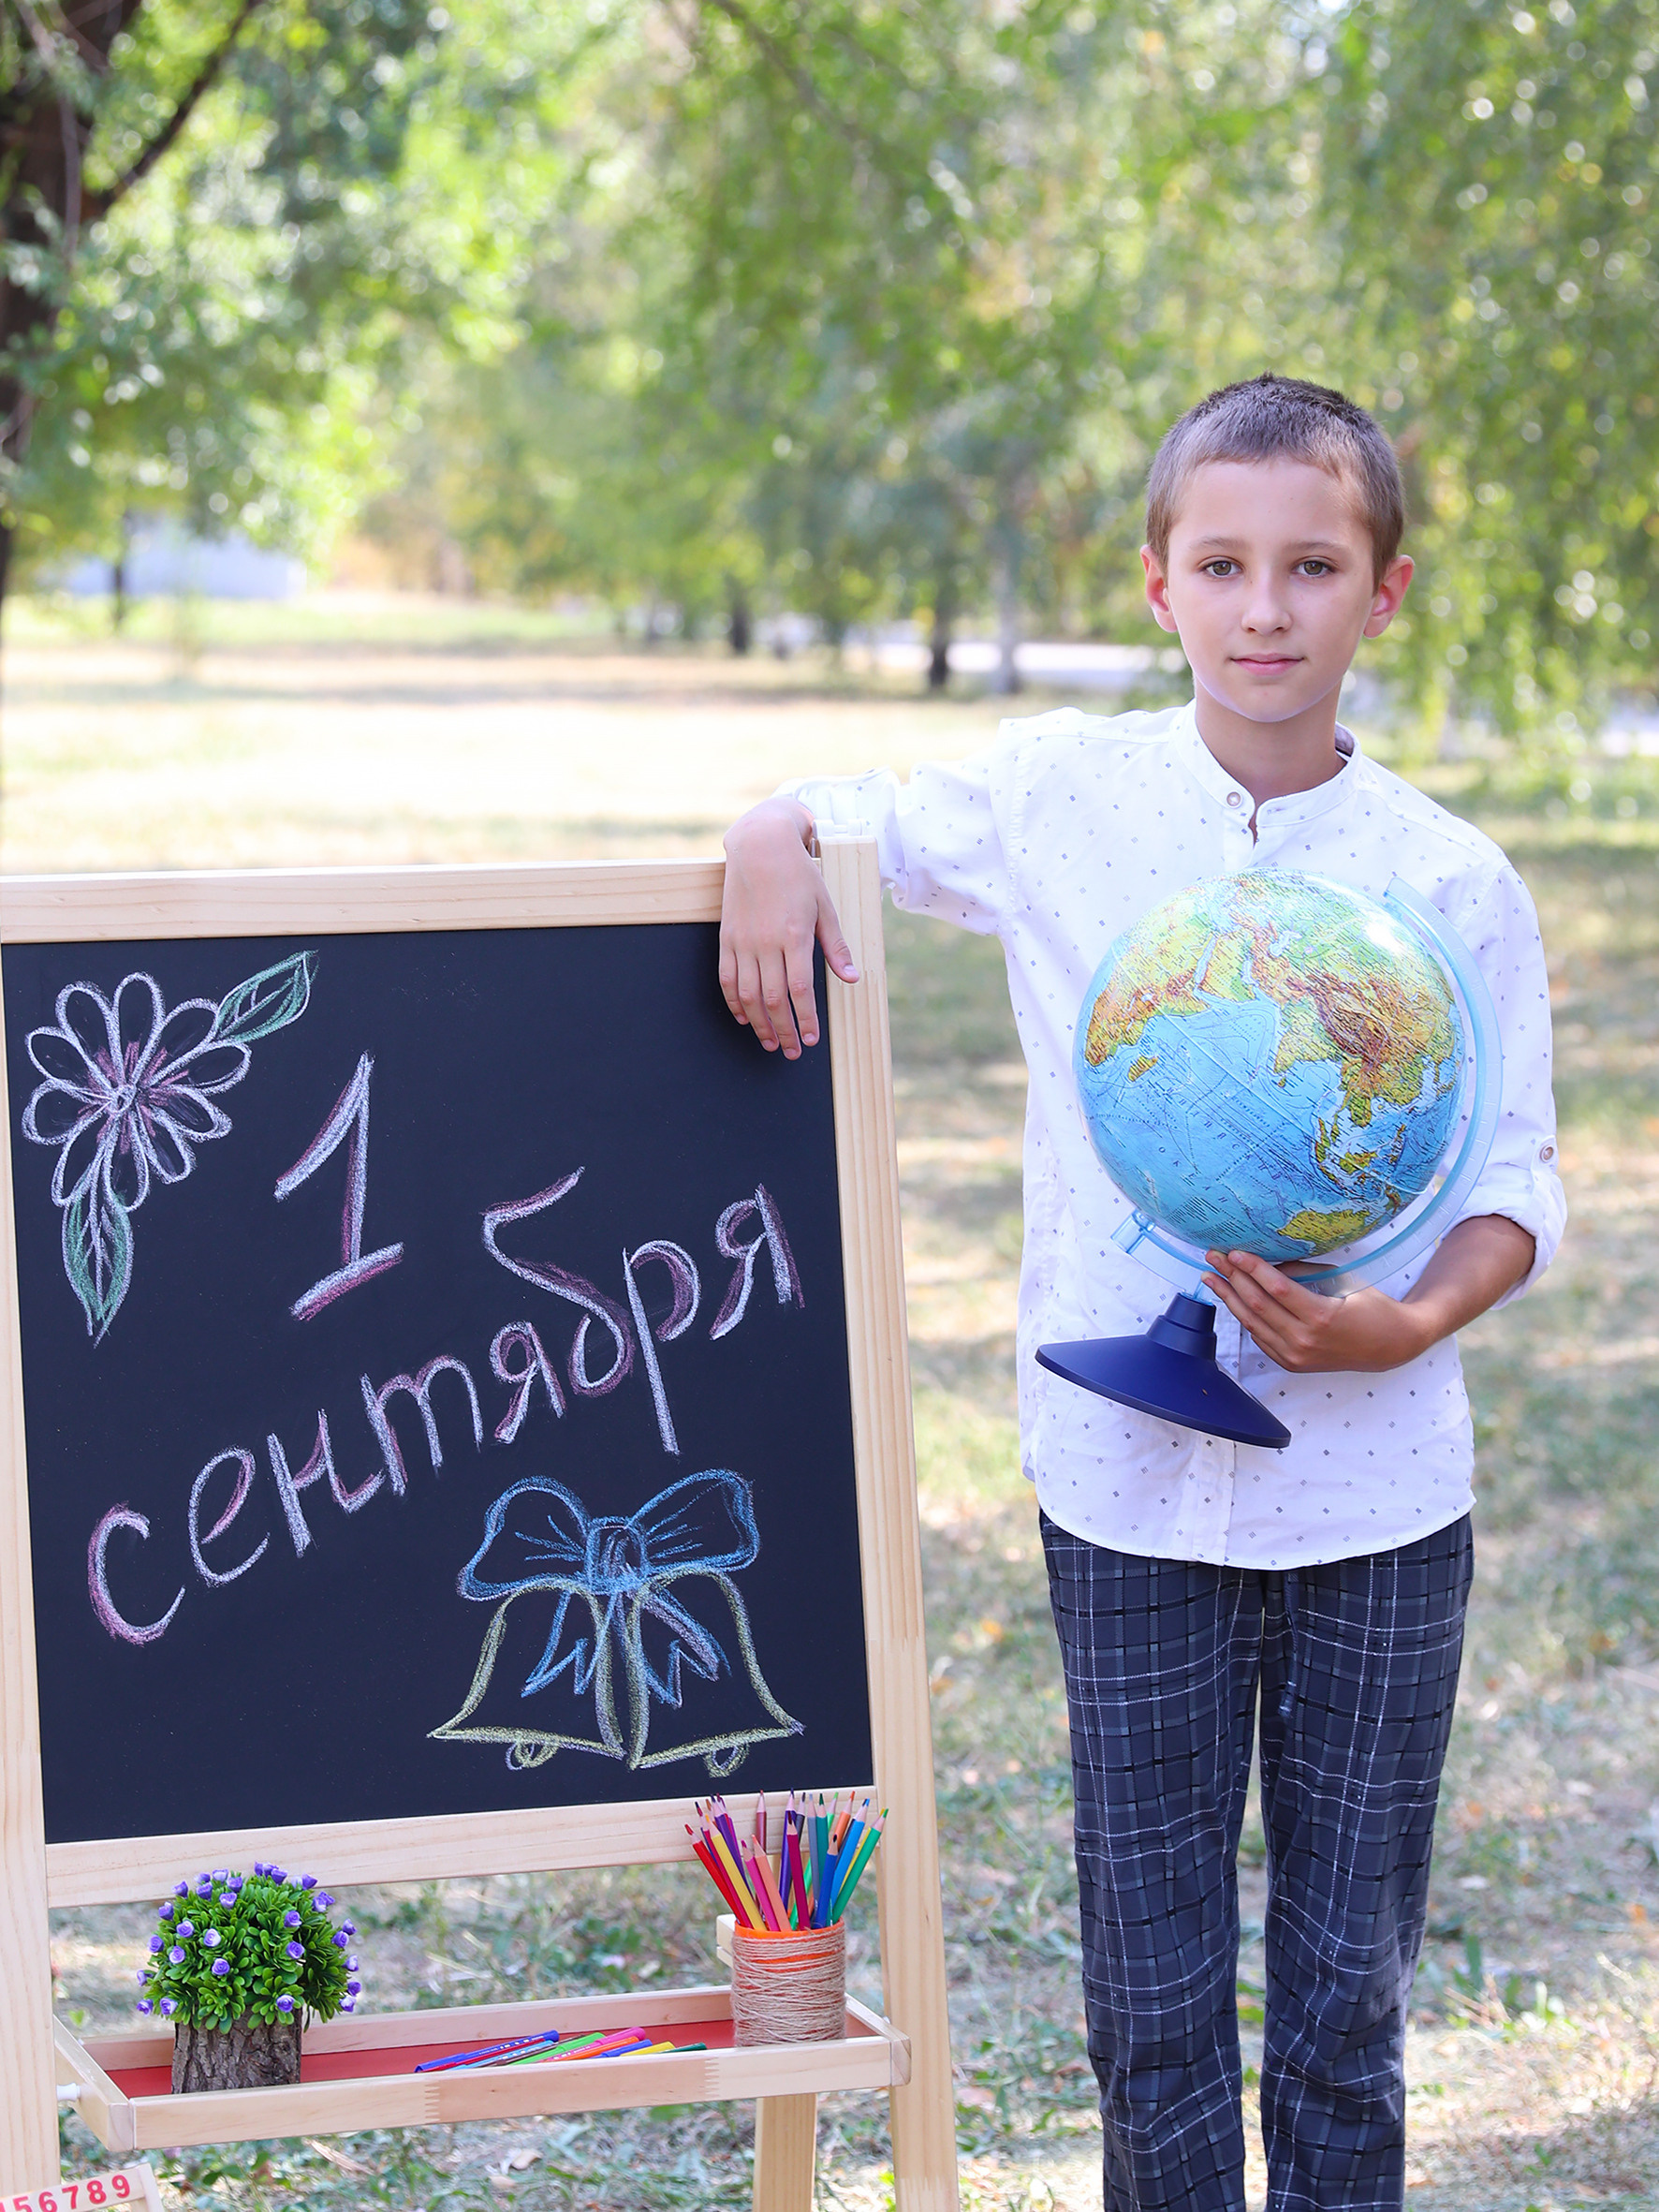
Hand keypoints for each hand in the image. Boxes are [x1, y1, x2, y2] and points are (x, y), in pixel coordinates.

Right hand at [719, 798, 859, 1056]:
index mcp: (795, 936)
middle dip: (784, 1031)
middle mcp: (766, 943)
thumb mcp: (825, 907)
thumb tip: (852, 979)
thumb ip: (836, 947)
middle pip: (773, 1000)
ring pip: (747, 995)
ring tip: (770, 1041)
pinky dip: (734, 1002)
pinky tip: (744, 1016)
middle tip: (793, 1051)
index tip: (811, 1039)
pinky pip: (726, 978)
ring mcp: (743, 941)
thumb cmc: (798, 875)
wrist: (760, 846)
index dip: (805, 1020)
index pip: (800, 992)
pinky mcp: (726, 937)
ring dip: (759, 1024)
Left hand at [1201, 1214, 1535, 1374]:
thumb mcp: (1342, 1280)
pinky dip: (1245, 1316)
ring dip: (1229, 1298)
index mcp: (1320, 1317)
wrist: (1391, 1345)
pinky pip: (1260, 1337)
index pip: (1275, 1289)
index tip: (1233, 1251)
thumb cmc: (1371, 1306)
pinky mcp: (1292, 1364)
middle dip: (1232, 1278)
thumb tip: (1268, 1259)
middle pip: (1257, 1305)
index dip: (1251, 1268)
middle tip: (1213, 1257)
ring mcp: (1296, 1356)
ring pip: (1252, 1324)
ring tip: (1211, 1277)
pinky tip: (1232, 1299)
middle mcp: (1304, 1341)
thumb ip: (1303, 1272)